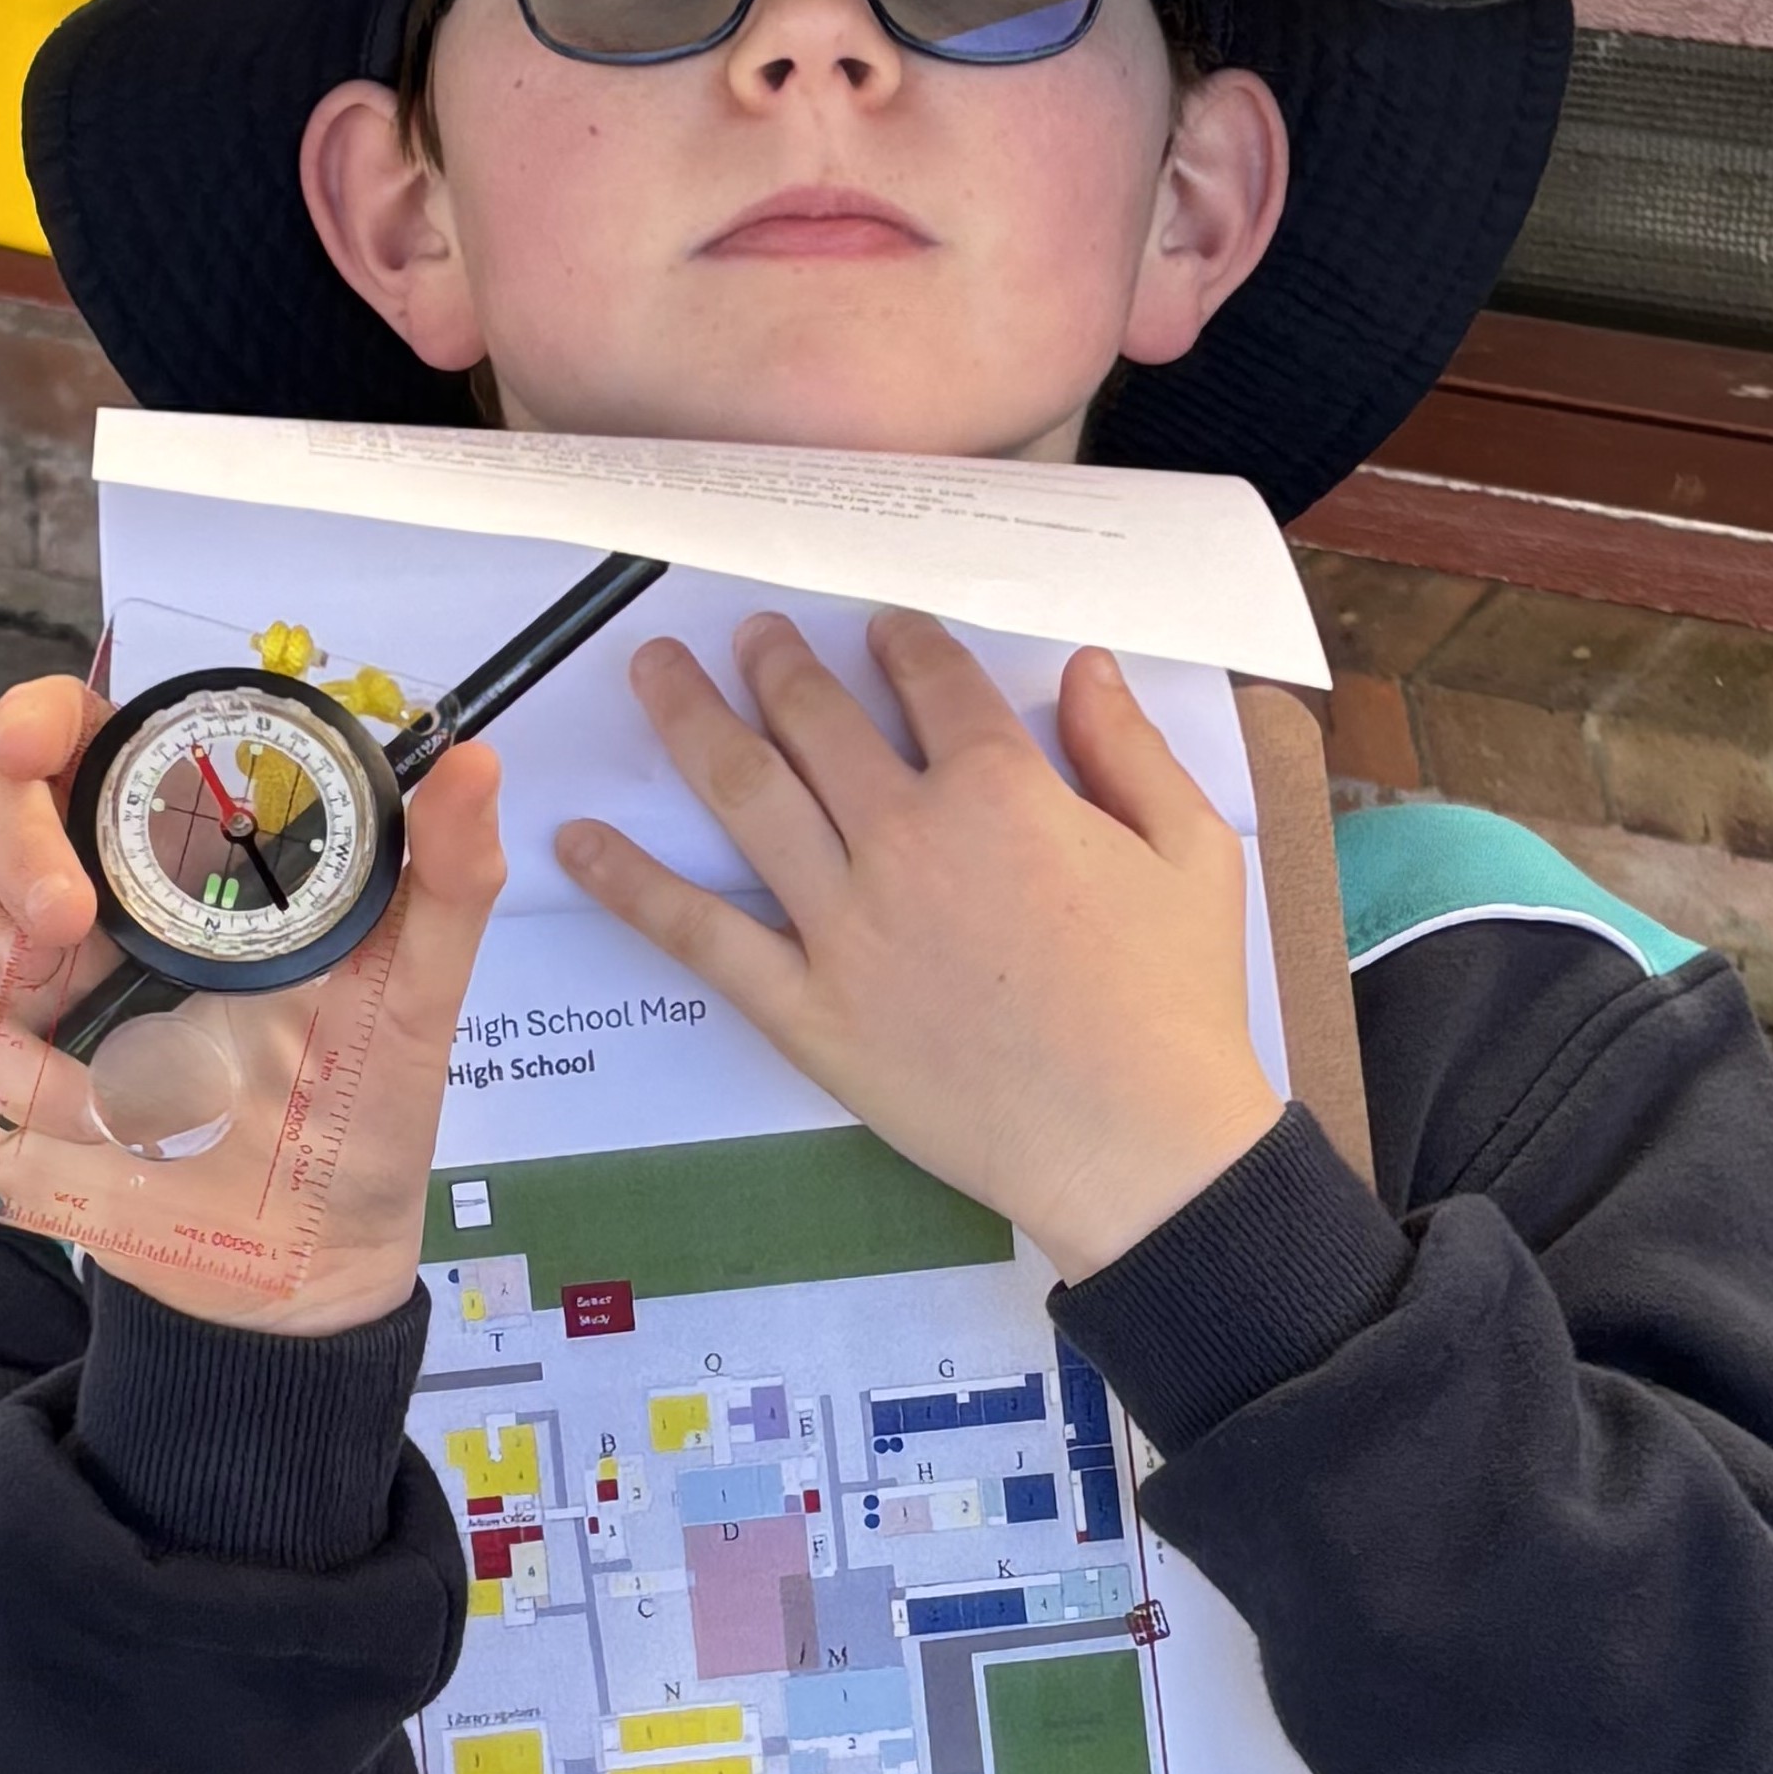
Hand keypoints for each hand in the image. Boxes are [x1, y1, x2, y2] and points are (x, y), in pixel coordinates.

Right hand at [0, 674, 504, 1334]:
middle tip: (69, 911)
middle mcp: (88, 897)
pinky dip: (17, 1074)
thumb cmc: (356, 1099)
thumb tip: (478, 764)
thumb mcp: (417, 989)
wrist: (317, 1255)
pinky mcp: (1, 1079)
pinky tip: (107, 1120)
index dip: (40, 715)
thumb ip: (447, 878)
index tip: (39, 736)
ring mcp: (31, 984)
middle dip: (4, 832)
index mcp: (177, 850)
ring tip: (51, 977)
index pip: (79, 739)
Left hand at [552, 613, 1281, 1282]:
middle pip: (816, 718)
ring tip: (654, 671)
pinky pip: (699, 932)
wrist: (1134, 1144)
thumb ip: (1131, 751)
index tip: (879, 629)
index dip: (898, 641)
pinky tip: (580, 842)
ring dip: (690, 718)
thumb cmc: (1175, 1007)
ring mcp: (845, 922)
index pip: (929, 679)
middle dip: (774, 661)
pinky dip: (631, 882)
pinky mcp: (807, 1006)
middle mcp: (906, 837)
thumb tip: (1086, 671)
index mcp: (1001, 788)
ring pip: (744, 792)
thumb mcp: (1191, 854)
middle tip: (746, 636)